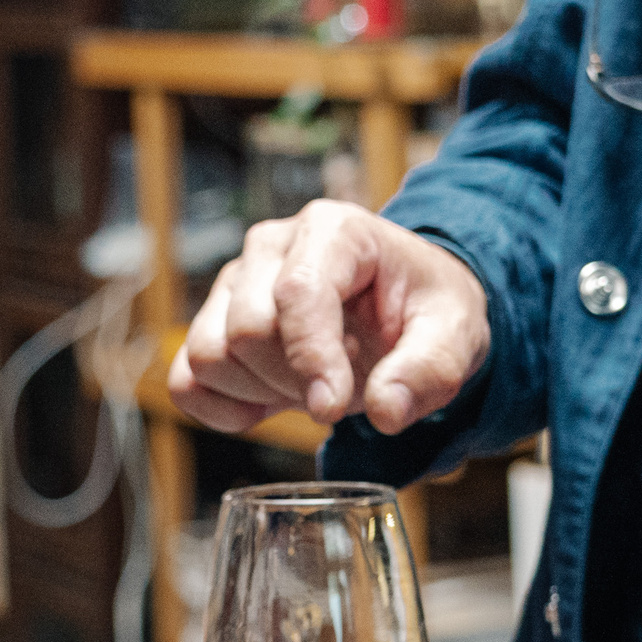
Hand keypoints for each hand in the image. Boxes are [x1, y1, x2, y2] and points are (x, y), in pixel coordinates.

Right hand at [169, 199, 489, 436]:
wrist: (402, 309)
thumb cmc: (425, 309)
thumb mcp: (455, 334)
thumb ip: (430, 371)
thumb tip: (386, 410)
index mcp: (333, 231)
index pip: (297, 292)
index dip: (309, 357)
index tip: (332, 409)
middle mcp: (271, 246)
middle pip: (247, 331)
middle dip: (294, 379)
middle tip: (341, 385)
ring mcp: (233, 282)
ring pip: (210, 356)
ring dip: (260, 392)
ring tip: (308, 384)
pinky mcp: (210, 323)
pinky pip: (186, 381)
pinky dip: (221, 409)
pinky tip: (268, 403)